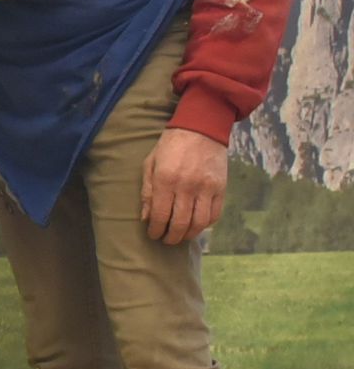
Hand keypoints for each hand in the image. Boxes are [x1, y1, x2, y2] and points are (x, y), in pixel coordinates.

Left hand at [141, 129, 228, 244]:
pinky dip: (205, 225)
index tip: (153, 234)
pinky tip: (196, 225)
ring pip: (199, 223)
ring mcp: (207, 188)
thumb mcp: (150, 164)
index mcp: (166, 180)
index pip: (161, 215)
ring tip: (180, 236)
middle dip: (171, 237)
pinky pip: (215, 214)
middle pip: (181, 223)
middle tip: (166, 240)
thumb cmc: (170, 146)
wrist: (201, 128)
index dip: (156, 230)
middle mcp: (187, 186)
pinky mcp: (221, 188)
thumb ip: (147, 192)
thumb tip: (146, 218)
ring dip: (189, 235)